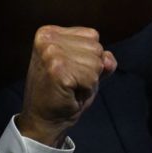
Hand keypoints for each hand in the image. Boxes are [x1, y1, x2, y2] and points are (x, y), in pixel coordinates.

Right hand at [16, 25, 117, 146]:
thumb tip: (108, 60)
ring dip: (89, 81)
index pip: (92, 35)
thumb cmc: (64, 93)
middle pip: (96, 47)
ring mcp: (51, 53)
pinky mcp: (57, 70)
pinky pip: (92, 78)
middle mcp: (48, 38)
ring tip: (70, 87)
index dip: (88, 58)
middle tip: (70, 82)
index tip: (69, 70)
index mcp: (50, 32)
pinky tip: (70, 94)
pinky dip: (86, 90)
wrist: (43, 120)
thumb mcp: (85, 68)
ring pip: (97, 63)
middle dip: (90, 69)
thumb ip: (101, 59)